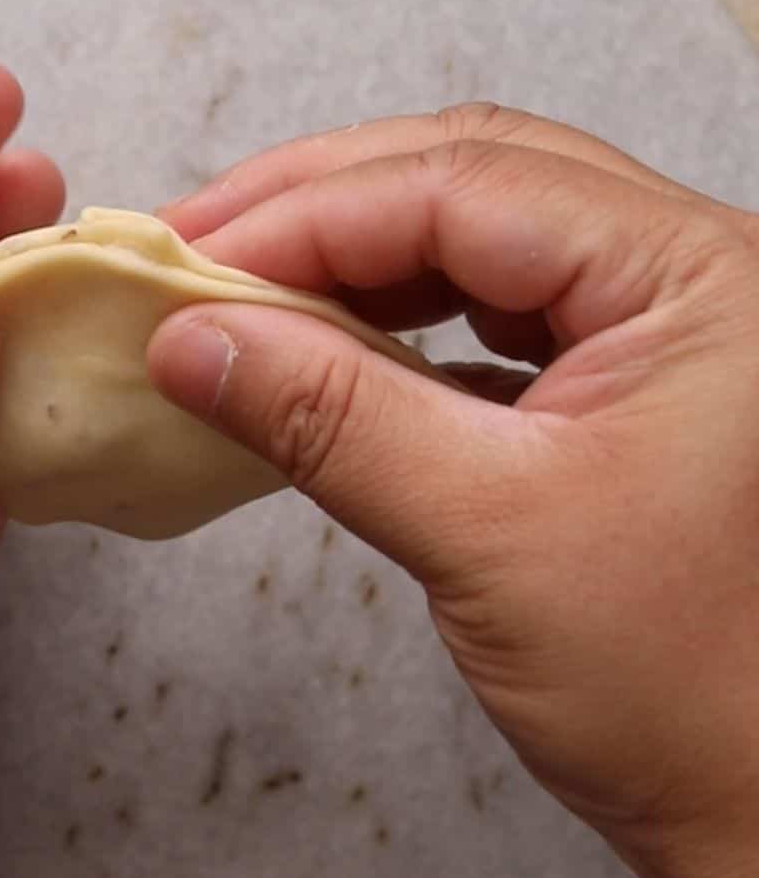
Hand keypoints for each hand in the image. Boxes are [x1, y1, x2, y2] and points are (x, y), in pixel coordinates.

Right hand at [149, 103, 758, 877]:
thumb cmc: (689, 696)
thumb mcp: (486, 534)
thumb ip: (330, 415)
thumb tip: (190, 338)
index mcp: (695, 277)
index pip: (464, 184)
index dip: (304, 213)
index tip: (182, 264)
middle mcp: (691, 276)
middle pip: (471, 181)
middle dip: (319, 211)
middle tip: (188, 254)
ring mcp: (664, 331)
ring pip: (479, 243)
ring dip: (351, 266)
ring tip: (235, 301)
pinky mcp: (629, 394)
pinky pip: (494, 321)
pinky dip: (395, 330)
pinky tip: (320, 360)